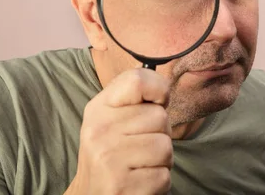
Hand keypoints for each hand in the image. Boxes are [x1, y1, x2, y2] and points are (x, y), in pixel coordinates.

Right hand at [64, 68, 172, 194]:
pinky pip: (163, 176)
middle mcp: (99, 130)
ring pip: (165, 147)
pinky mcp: (120, 186)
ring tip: (141, 165)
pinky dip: (158, 183)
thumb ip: (134, 100)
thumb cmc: (110, 155)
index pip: (138, 80)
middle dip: (160, 134)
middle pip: (160, 117)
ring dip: (162, 161)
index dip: (159, 90)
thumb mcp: (112, 121)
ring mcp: (108, 158)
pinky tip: (140, 182)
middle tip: (142, 147)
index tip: (158, 103)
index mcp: (99, 109)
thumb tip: (164, 88)